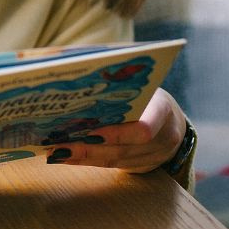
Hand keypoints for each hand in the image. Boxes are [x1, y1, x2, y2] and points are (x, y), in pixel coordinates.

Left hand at [45, 88, 186, 172]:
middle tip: (60, 145)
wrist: (172, 120)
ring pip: (116, 160)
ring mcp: (155, 155)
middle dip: (90, 148)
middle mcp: (163, 137)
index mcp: (163, 109)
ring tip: (56, 152)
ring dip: (84, 157)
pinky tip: (66, 156)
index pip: (145, 128)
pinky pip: (113, 166)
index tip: (90, 132)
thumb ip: (115, 78)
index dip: (118, 133)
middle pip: (124, 148)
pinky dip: (88, 161)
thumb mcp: (140, 83)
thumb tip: (73, 62)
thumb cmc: (146, 92)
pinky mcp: (143, 167)